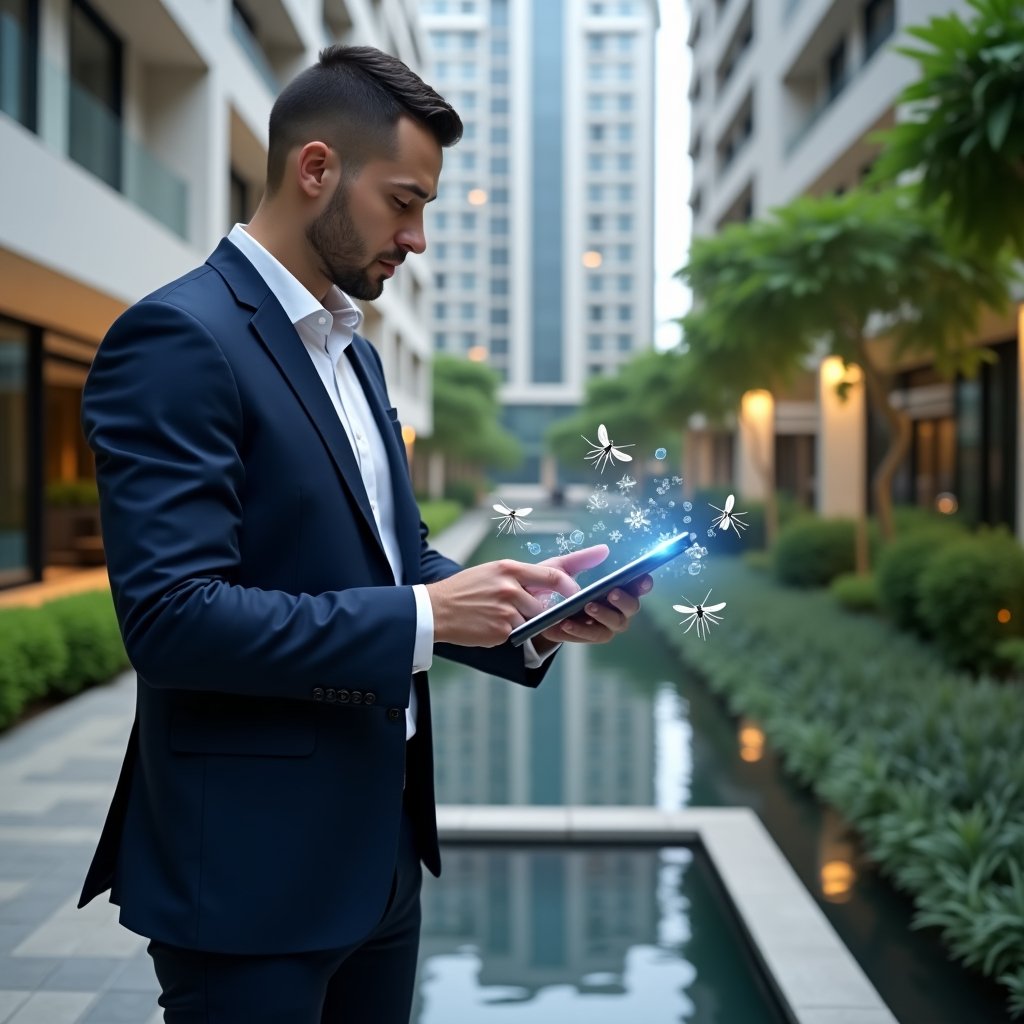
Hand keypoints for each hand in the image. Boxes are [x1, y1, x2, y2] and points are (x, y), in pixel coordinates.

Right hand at [426, 559, 578, 647]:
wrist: (436, 609)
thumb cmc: (465, 589)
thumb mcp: (492, 572)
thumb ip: (520, 577)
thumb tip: (548, 585)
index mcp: (509, 569)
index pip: (552, 576)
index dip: (570, 586)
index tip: (578, 592)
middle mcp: (510, 588)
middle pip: (543, 605)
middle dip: (540, 612)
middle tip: (524, 612)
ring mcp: (506, 610)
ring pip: (530, 621)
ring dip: (520, 623)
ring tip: (495, 616)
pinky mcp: (501, 631)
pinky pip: (515, 634)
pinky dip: (506, 632)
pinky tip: (487, 625)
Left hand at [530, 544, 652, 650]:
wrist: (532, 609)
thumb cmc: (554, 586)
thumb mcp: (562, 568)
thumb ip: (582, 560)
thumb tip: (604, 549)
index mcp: (615, 589)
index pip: (636, 587)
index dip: (643, 583)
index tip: (642, 578)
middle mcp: (615, 609)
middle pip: (631, 608)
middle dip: (625, 601)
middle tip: (612, 593)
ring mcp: (604, 625)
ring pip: (614, 625)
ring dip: (603, 615)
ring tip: (588, 607)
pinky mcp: (587, 637)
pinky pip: (589, 636)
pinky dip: (579, 630)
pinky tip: (566, 622)